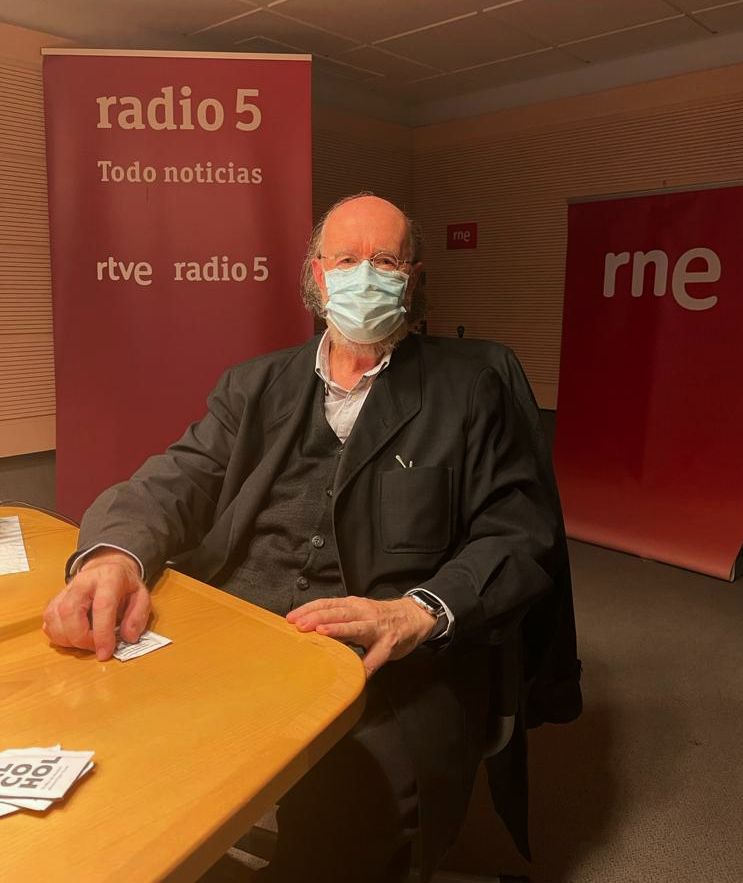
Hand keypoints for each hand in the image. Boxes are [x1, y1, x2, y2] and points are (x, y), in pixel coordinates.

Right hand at [43, 550, 150, 660]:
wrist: (107, 567)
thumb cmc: (124, 584)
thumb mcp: (142, 596)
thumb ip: (138, 616)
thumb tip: (128, 637)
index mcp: (109, 578)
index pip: (102, 606)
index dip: (102, 633)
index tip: (105, 652)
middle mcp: (83, 581)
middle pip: (69, 612)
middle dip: (80, 638)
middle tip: (95, 647)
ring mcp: (66, 589)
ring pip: (54, 617)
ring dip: (68, 639)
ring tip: (86, 642)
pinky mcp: (56, 599)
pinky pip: (48, 621)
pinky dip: (58, 636)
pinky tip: (74, 637)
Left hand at [286, 596, 435, 677]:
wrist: (414, 616)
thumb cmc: (380, 618)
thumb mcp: (358, 613)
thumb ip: (339, 620)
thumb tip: (311, 631)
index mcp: (352, 605)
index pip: (327, 603)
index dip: (309, 609)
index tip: (290, 618)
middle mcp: (363, 612)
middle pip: (338, 612)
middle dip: (318, 618)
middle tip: (299, 625)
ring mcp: (376, 627)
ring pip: (355, 627)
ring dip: (338, 630)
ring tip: (322, 633)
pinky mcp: (389, 643)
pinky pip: (375, 656)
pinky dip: (365, 665)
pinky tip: (356, 673)